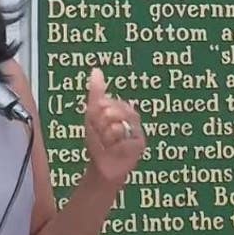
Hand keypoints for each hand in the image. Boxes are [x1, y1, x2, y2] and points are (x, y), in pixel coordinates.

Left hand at [84, 68, 145, 185]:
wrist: (102, 164)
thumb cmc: (99, 140)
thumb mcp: (93, 114)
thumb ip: (96, 92)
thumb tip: (96, 69)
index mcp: (123, 108)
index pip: (110, 102)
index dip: (100, 110)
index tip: (96, 117)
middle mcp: (133, 118)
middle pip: (113, 112)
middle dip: (101, 123)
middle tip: (102, 132)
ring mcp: (138, 131)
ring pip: (117, 126)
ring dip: (106, 135)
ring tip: (107, 141)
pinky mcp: (140, 144)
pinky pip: (123, 139)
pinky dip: (114, 144)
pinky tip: (114, 148)